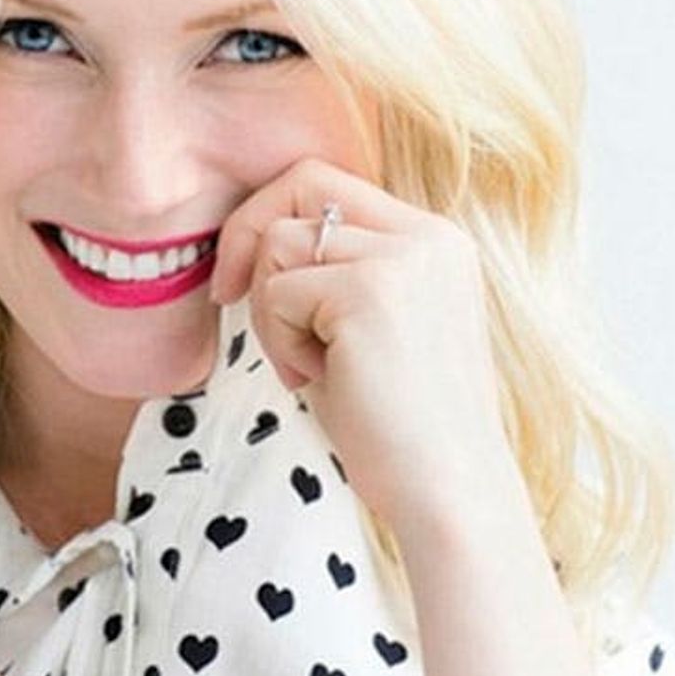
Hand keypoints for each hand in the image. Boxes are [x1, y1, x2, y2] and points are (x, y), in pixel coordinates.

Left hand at [209, 154, 510, 533]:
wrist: (447, 492)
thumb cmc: (399, 428)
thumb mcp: (368, 331)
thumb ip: (333, 276)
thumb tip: (254, 246)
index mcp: (433, 242)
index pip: (329, 184)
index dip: (271, 218)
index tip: (240, 278)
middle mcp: (427, 236)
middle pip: (301, 184)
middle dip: (247, 236)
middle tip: (226, 297)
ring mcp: (404, 258)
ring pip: (280, 242)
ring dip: (271, 312)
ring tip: (310, 367)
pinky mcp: (371, 291)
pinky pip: (278, 293)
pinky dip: (280, 342)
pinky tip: (320, 381)